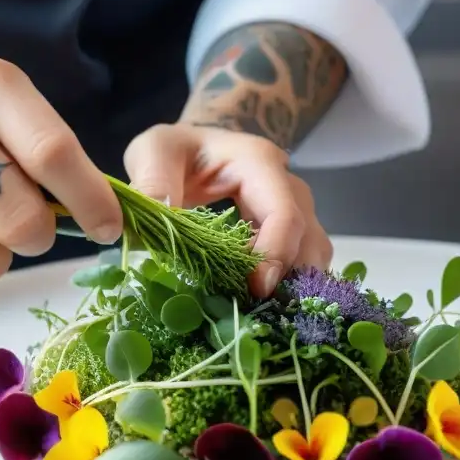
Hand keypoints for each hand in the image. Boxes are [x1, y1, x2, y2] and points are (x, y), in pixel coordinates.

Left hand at [124, 123, 332, 297]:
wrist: (193, 147)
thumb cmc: (177, 148)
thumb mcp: (154, 151)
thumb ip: (152, 183)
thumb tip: (146, 232)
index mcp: (259, 164)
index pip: (284, 213)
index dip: (276, 253)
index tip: (256, 288)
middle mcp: (287, 187)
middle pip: (309, 238)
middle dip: (289, 279)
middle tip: (258, 311)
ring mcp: (293, 210)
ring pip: (313, 253)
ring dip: (293, 286)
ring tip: (260, 312)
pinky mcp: (287, 233)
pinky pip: (300, 261)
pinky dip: (285, 284)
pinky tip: (257, 303)